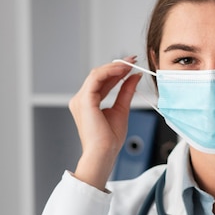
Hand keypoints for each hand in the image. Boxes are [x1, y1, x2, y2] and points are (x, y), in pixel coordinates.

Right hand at [68, 56, 141, 188]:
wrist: (103, 153)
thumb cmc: (109, 140)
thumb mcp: (122, 109)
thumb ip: (126, 92)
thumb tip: (134, 77)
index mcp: (88, 103)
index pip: (102, 82)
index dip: (116, 72)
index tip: (131, 65)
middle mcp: (81, 99)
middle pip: (99, 76)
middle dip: (116, 66)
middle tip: (132, 60)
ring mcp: (80, 99)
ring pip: (96, 74)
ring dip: (114, 67)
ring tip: (129, 64)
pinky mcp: (84, 100)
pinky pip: (96, 78)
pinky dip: (109, 72)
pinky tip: (122, 70)